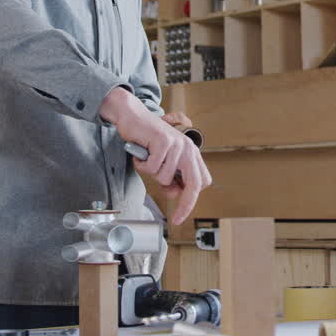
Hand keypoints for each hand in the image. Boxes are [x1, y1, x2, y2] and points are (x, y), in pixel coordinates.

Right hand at [101, 89, 211, 223]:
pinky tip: (141, 153)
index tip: (181, 214)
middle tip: (176, 218)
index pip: (201, 181)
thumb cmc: (147, 140)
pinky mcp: (163, 141)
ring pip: (165, 177)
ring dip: (151, 173)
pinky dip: (142, 164)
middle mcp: (188, 148)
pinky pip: (152, 167)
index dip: (192, 199)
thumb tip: (175, 193)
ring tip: (147, 159)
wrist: (133, 117)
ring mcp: (177, 144)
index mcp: (191, 153)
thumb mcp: (161, 162)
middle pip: (194, 184)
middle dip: (185, 204)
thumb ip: (170, 178)